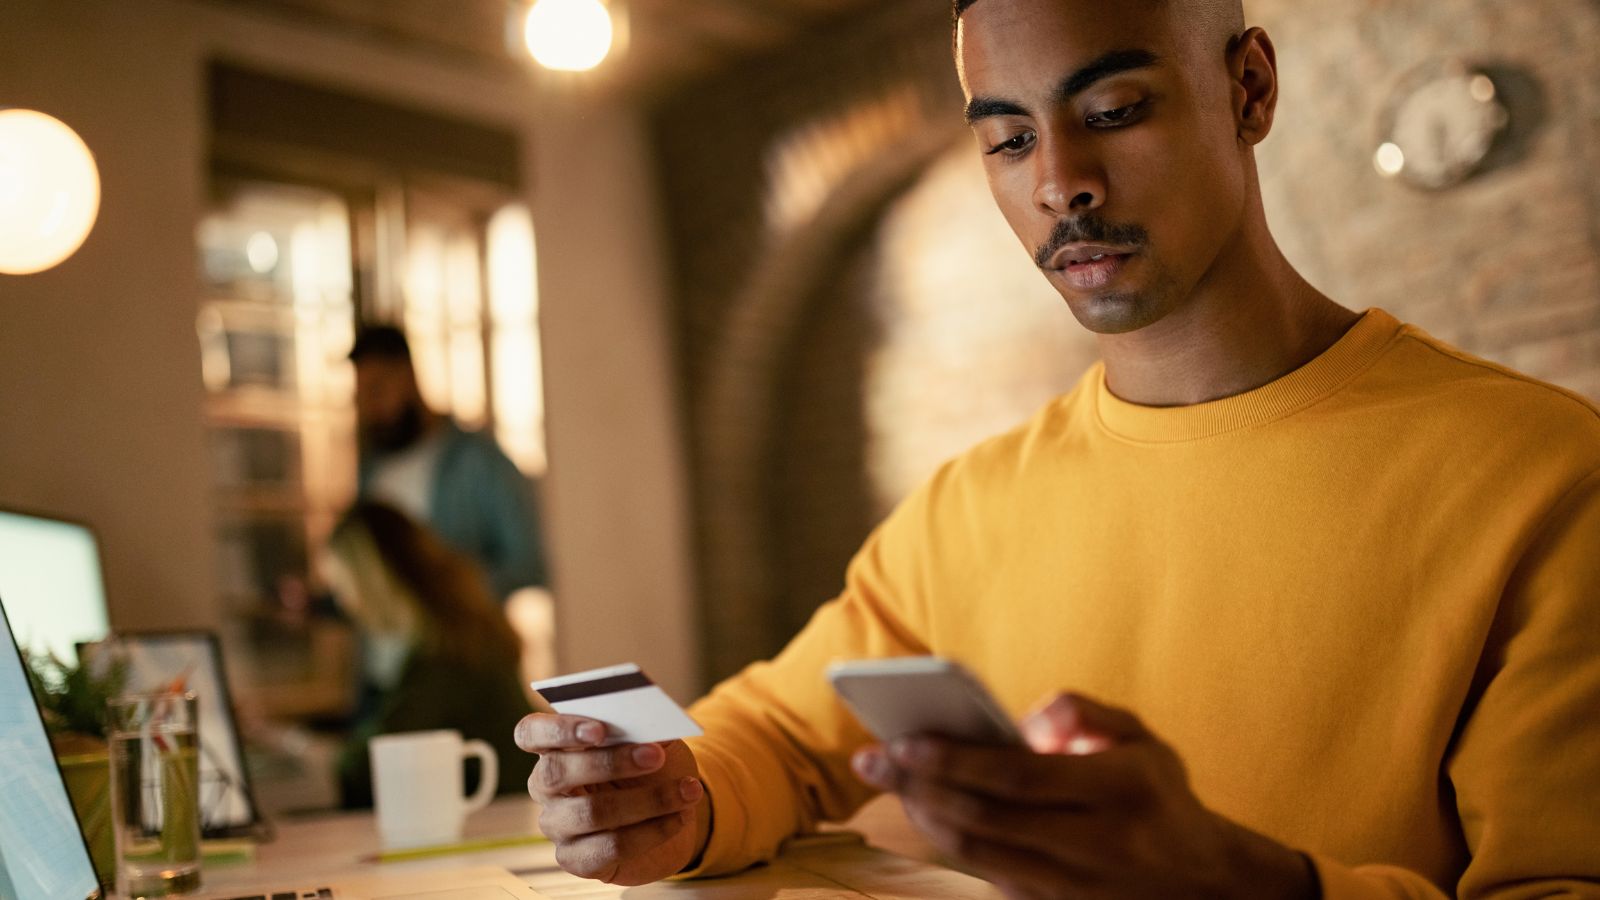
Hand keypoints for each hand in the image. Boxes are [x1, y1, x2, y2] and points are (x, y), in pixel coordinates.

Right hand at [515, 713, 710, 884]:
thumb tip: (652, 719)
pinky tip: (679, 818)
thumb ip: (645, 728)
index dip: (558, 729)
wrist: (674, 813)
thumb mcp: (655, 740)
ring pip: (590, 812)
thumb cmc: (654, 770)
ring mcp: (558, 826)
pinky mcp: (577, 860)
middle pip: (556, 772)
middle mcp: (547, 788)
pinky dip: (652, 831)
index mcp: (555, 747)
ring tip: (687, 790)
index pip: (531, 733)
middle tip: (655, 756)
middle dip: (610, 762)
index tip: (598, 728)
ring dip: (647, 800)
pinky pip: (611, 847)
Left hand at [850, 693, 1315, 899]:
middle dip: (919, 787)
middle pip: (985, 819)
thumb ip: (1084, 712)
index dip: (954, 760)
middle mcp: (1098, 846)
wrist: (1205, 883)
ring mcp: (1076, 889)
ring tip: (894, 782)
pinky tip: (927, 813)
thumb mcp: (1141, 738)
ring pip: (979, 855)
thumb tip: (1027, 717)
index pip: (1017, 776)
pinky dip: (951, 845)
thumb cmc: (1157, 795)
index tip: (903, 739)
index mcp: (1120, 790)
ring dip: (926, 818)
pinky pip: (990, 878)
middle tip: (872, 759)